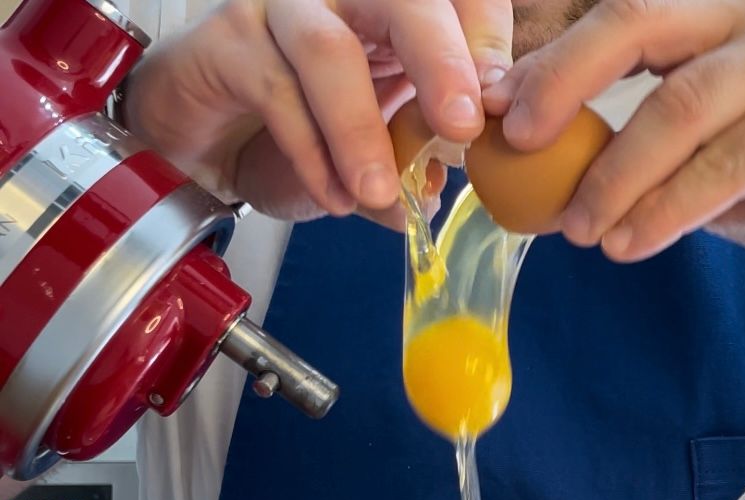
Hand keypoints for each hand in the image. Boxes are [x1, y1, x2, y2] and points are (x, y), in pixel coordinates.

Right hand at [124, 0, 513, 220]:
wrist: (209, 139)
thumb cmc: (299, 130)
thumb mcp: (374, 150)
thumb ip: (410, 161)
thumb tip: (442, 187)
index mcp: (392, 13)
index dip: (483, 37)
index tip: (499, 103)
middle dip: (440, 60)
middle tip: (462, 127)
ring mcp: (282, 9)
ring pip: (327, 49)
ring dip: (360, 130)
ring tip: (379, 192)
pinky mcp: (228, 41)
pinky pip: (275, 93)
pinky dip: (310, 155)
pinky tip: (334, 199)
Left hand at [485, 0, 744, 263]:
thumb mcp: (715, 158)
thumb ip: (649, 160)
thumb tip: (556, 192)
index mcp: (713, 17)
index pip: (616, 15)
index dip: (546, 57)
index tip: (490, 108)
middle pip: (634, 22)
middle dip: (560, 78)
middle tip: (509, 138)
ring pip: (676, 107)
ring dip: (612, 175)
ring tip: (574, 231)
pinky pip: (723, 165)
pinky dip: (667, 211)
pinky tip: (629, 246)